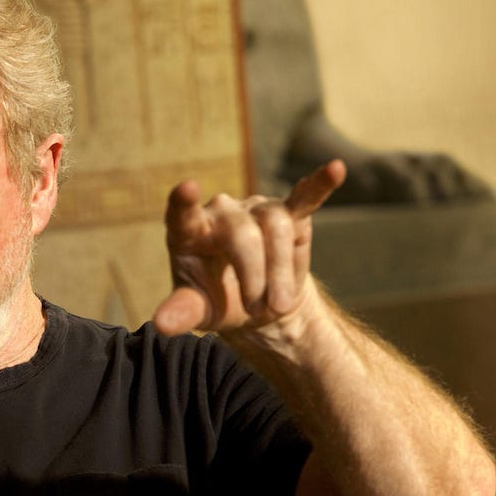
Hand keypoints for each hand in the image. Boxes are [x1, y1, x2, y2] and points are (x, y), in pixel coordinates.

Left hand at [152, 160, 345, 336]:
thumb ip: (182, 313)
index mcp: (188, 231)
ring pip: (277, 227)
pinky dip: (319, 185)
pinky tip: (335, 170)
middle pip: (244, 234)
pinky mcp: (289, 213)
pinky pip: (305, 197)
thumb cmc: (218, 302)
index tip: (186, 189)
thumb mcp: (199, 312)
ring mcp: (255, 208)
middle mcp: (220, 211)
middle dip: (255, 277)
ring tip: (278, 305)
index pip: (181, 213)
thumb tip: (161, 325)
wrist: (257, 307)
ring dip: (281, 272)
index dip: (183, 202)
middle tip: (260, 310)